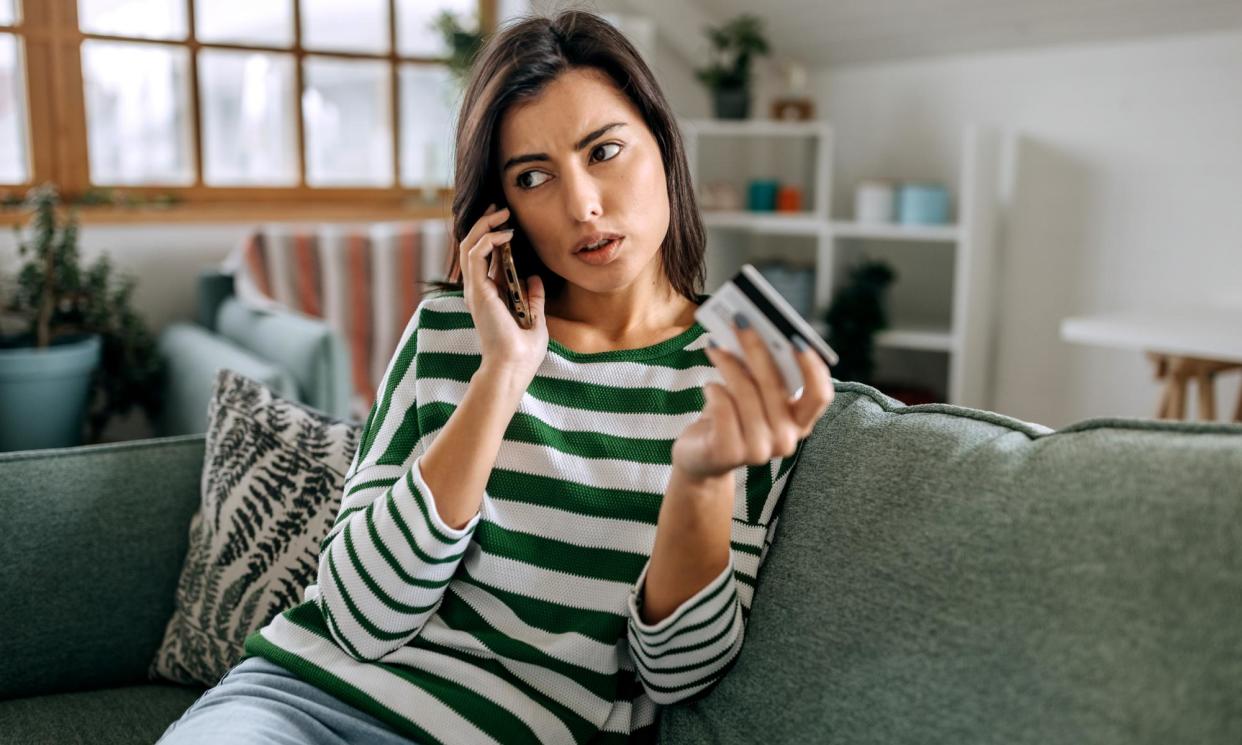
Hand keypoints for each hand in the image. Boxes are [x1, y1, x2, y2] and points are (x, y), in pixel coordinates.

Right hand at [458, 203, 548, 381]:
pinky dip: (488, 239)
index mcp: (489, 295)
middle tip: (500, 208)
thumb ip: (533, 298)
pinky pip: (476, 255)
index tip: (506, 221)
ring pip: (469, 245)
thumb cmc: (523, 350)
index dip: (492, 236)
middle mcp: (478, 290)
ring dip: (484, 225)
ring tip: (501, 213)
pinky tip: (506, 234)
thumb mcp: (534, 318)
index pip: (484, 258)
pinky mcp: (477, 290)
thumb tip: (536, 279)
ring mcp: (475, 289)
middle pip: (472, 246)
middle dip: (485, 224)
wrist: (513, 366)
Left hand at [672, 315, 834, 481]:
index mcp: (800, 423)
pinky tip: (710, 386)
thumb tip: (756, 331)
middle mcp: (785, 440)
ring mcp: (759, 451)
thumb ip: (762, 372)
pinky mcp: (729, 454)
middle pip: (775, 385)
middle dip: (756, 347)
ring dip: (728, 364)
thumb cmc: (730, 416)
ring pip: (745, 393)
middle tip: (740, 321)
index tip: (796, 337)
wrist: (701, 458)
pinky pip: (722, 408)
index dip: (812, 367)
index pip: (820, 395)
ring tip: (715, 346)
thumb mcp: (752, 394)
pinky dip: (714, 390)